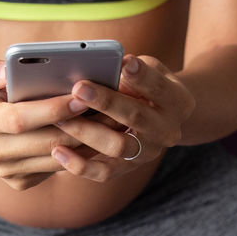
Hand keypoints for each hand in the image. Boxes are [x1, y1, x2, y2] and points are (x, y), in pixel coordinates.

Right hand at [0, 59, 102, 190]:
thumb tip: (8, 69)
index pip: (20, 119)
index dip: (52, 110)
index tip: (80, 97)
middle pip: (45, 142)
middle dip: (81, 127)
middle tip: (110, 110)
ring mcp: (7, 172)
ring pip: (57, 159)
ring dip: (87, 142)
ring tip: (111, 122)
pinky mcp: (20, 183)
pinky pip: (57, 169)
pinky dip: (80, 154)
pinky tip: (97, 138)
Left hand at [50, 54, 195, 182]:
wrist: (163, 117)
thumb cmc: (148, 85)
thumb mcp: (151, 70)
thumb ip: (134, 69)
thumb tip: (110, 66)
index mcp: (178, 101)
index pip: (160, 87)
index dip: (142, 76)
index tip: (124, 62)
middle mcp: (167, 130)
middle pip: (137, 117)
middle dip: (106, 102)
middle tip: (78, 88)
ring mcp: (148, 152)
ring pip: (118, 146)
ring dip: (87, 132)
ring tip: (61, 118)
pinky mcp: (129, 167)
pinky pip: (104, 172)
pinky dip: (80, 165)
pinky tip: (58, 151)